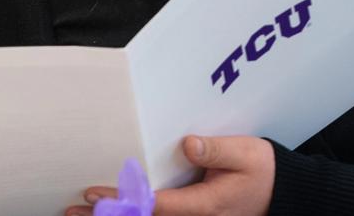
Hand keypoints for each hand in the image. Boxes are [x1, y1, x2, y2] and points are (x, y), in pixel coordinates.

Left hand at [66, 135, 274, 215]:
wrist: (281, 193)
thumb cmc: (263, 172)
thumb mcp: (247, 154)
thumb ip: (217, 150)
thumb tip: (188, 144)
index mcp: (205, 205)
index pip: (155, 205)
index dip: (123, 200)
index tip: (95, 193)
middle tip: (72, 210)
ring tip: (77, 213)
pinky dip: (130, 213)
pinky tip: (108, 210)